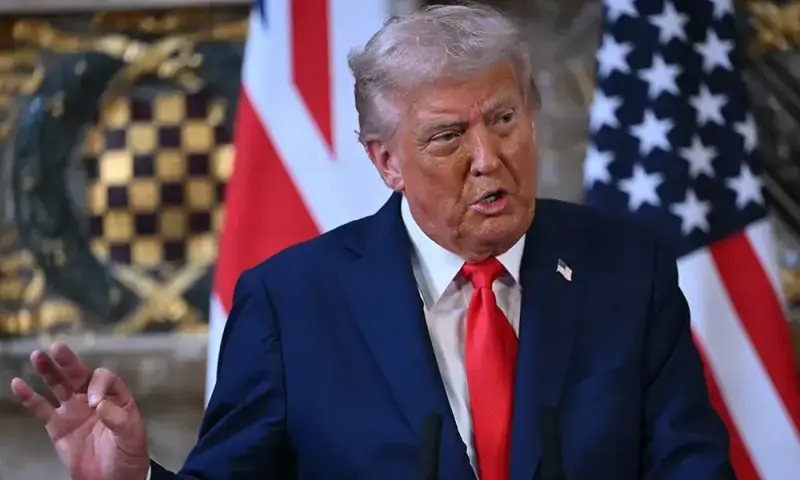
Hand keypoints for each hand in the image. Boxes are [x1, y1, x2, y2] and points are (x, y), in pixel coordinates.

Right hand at [9, 343, 149, 479]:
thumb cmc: (128, 456)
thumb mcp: (131, 437)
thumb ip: (119, 420)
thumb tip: (101, 405)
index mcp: (116, 397)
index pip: (104, 379)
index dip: (98, 386)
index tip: (94, 404)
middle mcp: (94, 399)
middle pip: (80, 375)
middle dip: (69, 362)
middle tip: (57, 348)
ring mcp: (74, 411)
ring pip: (59, 386)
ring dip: (49, 371)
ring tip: (37, 355)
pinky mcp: (58, 426)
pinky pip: (41, 408)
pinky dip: (29, 397)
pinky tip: (18, 384)